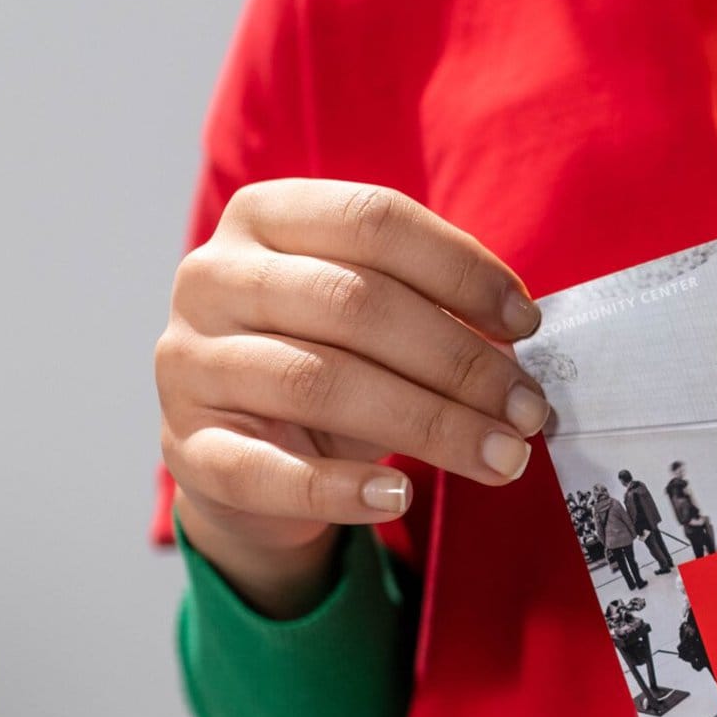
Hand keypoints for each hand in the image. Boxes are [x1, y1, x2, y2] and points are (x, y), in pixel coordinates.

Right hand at [156, 179, 546, 612]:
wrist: (249, 449)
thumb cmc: (329, 359)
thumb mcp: (377, 317)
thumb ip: (437, 310)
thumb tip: (517, 346)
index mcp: (264, 217)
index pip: (373, 221)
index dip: (461, 269)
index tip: (527, 324)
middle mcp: (213, 278)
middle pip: (353, 303)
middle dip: (459, 360)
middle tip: (529, 408)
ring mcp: (189, 363)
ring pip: (318, 382)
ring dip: (429, 424)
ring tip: (502, 456)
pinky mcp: (188, 449)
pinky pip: (266, 471)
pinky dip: (341, 488)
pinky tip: (399, 499)